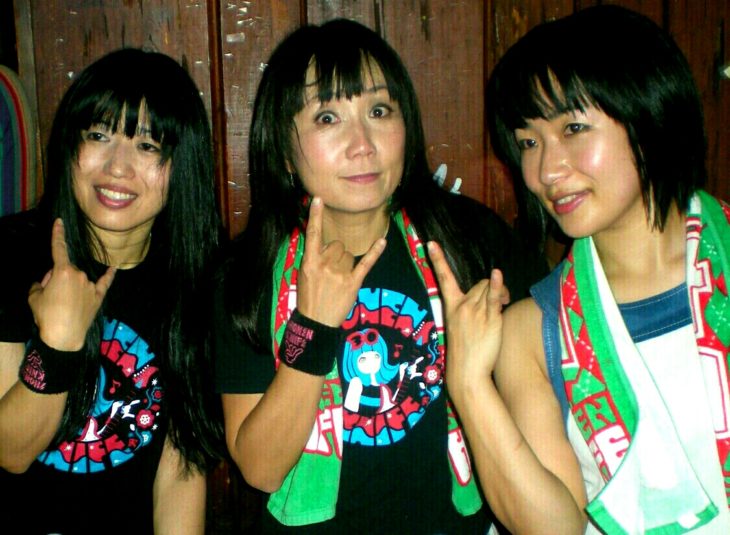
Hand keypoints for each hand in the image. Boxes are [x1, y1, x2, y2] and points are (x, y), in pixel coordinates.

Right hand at [27, 219, 115, 350]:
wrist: (63, 337)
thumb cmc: (46, 316)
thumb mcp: (34, 297)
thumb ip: (40, 283)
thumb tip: (48, 281)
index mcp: (62, 271)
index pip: (58, 248)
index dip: (58, 234)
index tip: (60, 221)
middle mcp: (80, 274)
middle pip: (66, 269)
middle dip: (57, 278)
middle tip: (51, 296)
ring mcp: (91, 285)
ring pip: (78, 279)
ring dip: (71, 286)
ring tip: (64, 305)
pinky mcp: (99, 296)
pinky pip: (105, 282)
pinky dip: (109, 275)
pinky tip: (114, 268)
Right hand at [296, 197, 385, 326]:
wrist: (316, 323)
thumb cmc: (309, 298)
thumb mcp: (303, 276)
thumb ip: (313, 259)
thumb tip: (324, 246)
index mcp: (309, 262)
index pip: (312, 234)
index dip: (315, 216)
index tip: (318, 199)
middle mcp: (324, 264)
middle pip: (337, 245)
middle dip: (336, 254)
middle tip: (332, 271)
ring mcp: (339, 273)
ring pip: (349, 255)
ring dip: (346, 263)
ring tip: (339, 280)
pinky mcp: (353, 282)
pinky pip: (366, 262)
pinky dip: (375, 252)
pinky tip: (382, 242)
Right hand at [428, 241, 507, 386]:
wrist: (467, 373)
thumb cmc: (465, 351)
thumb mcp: (459, 326)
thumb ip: (468, 309)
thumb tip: (484, 296)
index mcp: (451, 307)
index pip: (444, 278)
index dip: (438, 260)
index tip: (430, 244)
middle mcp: (462, 306)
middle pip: (479, 284)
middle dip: (489, 289)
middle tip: (500, 301)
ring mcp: (475, 312)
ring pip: (489, 289)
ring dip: (501, 292)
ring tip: (505, 305)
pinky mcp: (490, 319)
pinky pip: (495, 297)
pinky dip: (498, 286)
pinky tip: (498, 275)